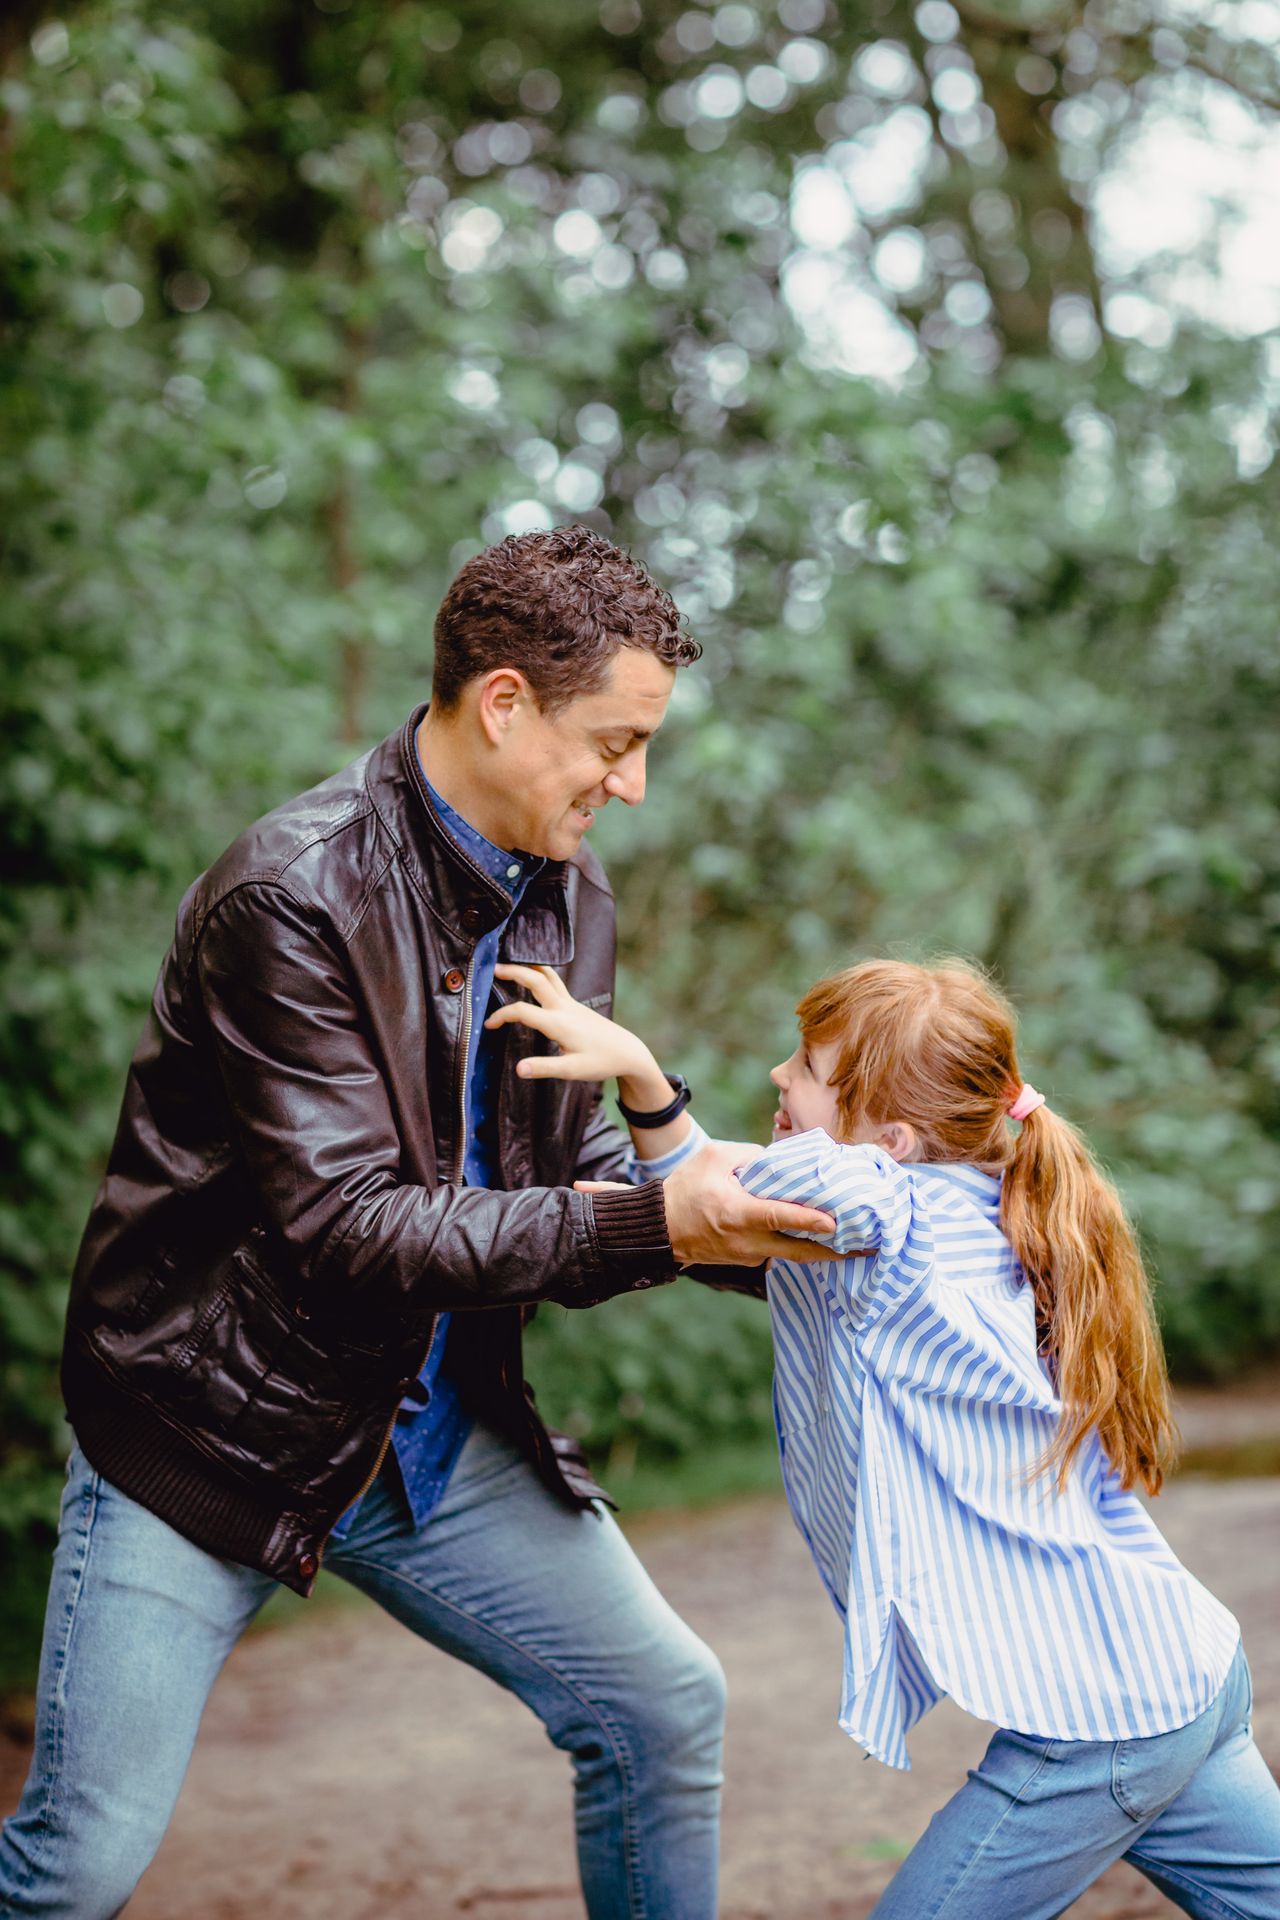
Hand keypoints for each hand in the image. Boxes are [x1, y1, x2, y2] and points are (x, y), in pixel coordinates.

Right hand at [485, 964, 663, 1095]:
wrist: (628, 1052)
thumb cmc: (601, 1062)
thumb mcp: (571, 1071)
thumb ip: (544, 1068)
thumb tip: (518, 1069)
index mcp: (559, 1023)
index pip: (522, 1012)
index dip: (501, 1015)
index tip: (489, 1025)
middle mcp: (564, 1008)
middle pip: (536, 979)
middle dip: (513, 972)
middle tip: (493, 969)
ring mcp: (571, 1003)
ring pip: (548, 976)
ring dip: (529, 967)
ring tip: (511, 964)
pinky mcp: (576, 1005)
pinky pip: (555, 982)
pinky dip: (540, 975)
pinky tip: (533, 978)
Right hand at [661, 1139, 836, 1268]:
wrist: (657, 1228)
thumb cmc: (684, 1188)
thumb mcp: (715, 1158)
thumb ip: (752, 1156)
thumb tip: (782, 1161)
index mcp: (739, 1214)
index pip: (781, 1218)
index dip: (809, 1220)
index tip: (835, 1224)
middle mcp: (747, 1242)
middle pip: (798, 1251)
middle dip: (834, 1253)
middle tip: (866, 1249)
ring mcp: (746, 1257)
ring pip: (790, 1254)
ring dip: (819, 1249)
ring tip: (851, 1242)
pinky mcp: (744, 1262)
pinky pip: (775, 1253)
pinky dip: (795, 1245)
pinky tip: (812, 1235)